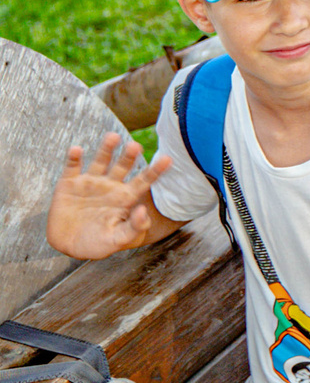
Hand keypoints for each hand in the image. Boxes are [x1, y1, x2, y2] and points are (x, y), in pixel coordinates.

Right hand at [47, 137, 170, 259]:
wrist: (69, 245)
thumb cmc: (98, 243)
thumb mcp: (118, 239)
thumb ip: (134, 227)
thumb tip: (144, 211)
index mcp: (126, 197)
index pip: (144, 180)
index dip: (155, 170)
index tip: (168, 159)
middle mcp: (111, 185)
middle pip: (123, 166)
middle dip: (129, 156)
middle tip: (135, 145)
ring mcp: (91, 182)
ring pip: (101, 161)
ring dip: (106, 149)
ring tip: (113, 136)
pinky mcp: (69, 183)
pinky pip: (72, 167)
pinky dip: (74, 158)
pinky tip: (77, 150)